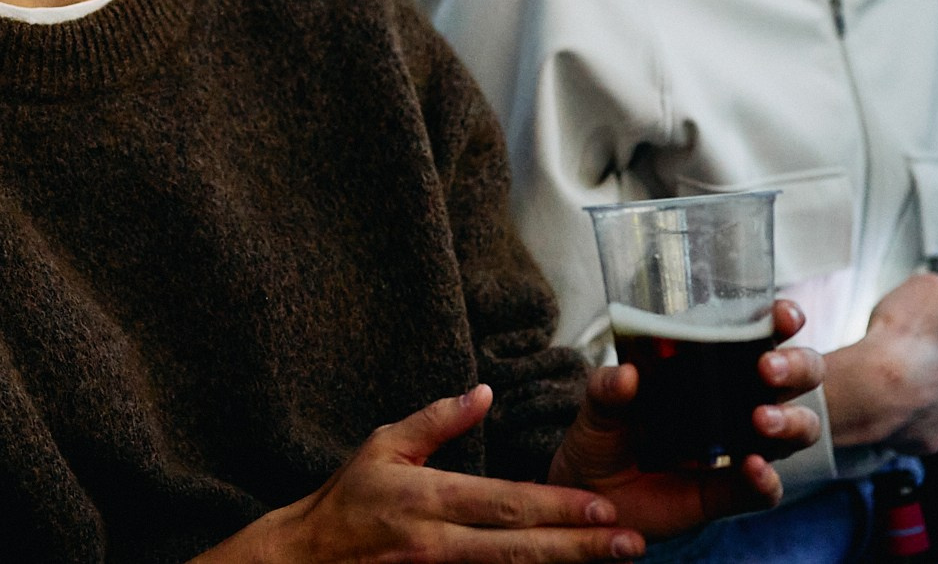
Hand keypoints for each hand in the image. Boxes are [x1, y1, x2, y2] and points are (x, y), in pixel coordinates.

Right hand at [225, 386, 639, 562]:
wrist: (306, 559)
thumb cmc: (347, 499)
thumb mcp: (384, 446)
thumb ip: (436, 421)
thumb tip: (482, 391)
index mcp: (427, 498)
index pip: (504, 502)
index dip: (555, 506)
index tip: (601, 506)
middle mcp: (437, 542)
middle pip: (520, 547)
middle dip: (579, 547)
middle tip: (631, 543)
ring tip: (614, 562)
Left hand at [548, 300, 821, 541]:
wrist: (592, 493)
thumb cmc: (604, 434)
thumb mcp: (597, 405)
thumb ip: (608, 388)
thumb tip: (628, 375)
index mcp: (713, 367)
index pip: (761, 335)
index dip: (782, 321)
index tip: (784, 315)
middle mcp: (739, 402)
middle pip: (798, 377)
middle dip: (796, 367)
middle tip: (766, 369)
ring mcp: (743, 447)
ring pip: (798, 429)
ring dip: (791, 421)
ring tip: (760, 419)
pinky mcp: (734, 492)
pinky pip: (766, 489)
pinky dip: (766, 480)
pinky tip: (753, 468)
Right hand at [824, 273, 937, 453]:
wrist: (876, 385)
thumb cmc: (897, 337)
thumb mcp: (926, 288)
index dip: (937, 336)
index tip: (919, 335)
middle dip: (928, 371)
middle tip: (898, 362)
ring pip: (935, 406)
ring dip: (917, 399)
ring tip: (886, 388)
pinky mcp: (927, 440)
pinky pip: (916, 433)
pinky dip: (903, 425)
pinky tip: (884, 411)